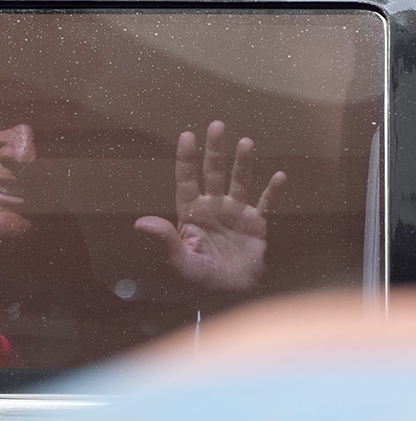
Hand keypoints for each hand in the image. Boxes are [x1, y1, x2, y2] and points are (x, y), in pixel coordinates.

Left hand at [134, 121, 285, 290]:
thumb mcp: (181, 261)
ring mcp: (235, 214)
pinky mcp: (255, 225)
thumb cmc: (202, 280)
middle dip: (215, 150)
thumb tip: (140, 223)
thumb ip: (165, 239)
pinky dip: (272, 191)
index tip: (187, 134)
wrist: (231, 295)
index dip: (186, 158)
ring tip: (246, 142)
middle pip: (213, 172)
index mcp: (191, 213)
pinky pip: (265, 203)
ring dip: (242, 163)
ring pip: (239, 181)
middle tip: (217, 125)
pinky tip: (279, 175)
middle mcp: (213, 207)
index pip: (187, 179)